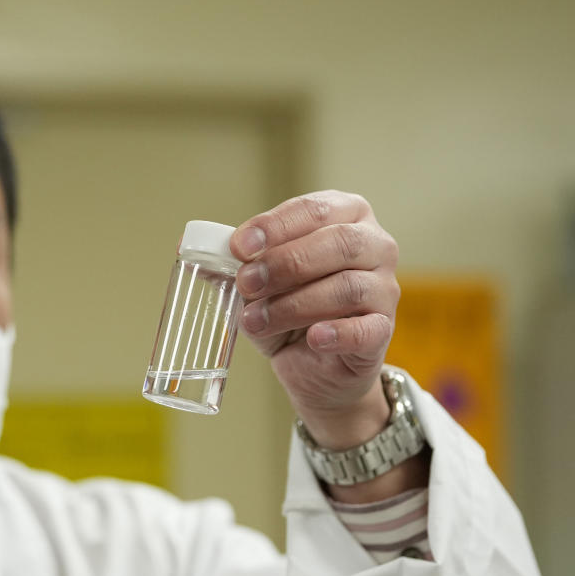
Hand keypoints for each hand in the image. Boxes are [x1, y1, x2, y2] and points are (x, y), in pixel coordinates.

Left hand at [230, 191, 399, 449]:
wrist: (313, 366)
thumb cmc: (288, 309)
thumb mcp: (256, 283)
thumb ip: (230, 264)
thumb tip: (190, 248)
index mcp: (345, 215)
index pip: (314, 210)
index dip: (275, 226)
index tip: (240, 246)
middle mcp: (375, 245)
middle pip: (339, 243)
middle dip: (286, 263)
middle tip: (246, 283)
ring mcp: (384, 288)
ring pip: (348, 287)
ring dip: (294, 304)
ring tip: (254, 320)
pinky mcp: (383, 331)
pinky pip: (367, 329)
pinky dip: (337, 333)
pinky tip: (313, 338)